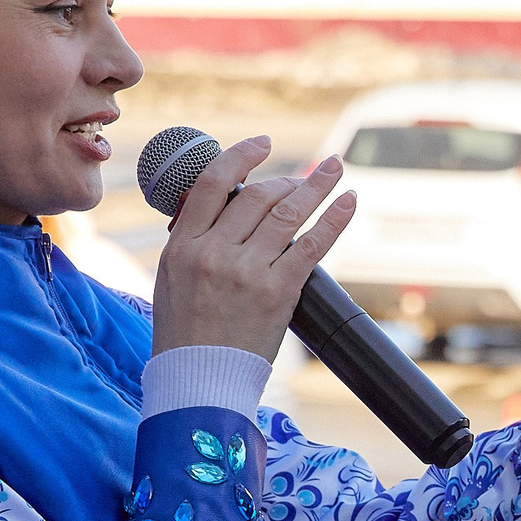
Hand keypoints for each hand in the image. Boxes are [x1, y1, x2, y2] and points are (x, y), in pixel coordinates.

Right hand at [150, 138, 355, 360]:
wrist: (199, 377)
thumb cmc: (185, 332)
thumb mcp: (171, 277)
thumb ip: (193, 240)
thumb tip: (222, 208)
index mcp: (183, 244)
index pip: (212, 183)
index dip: (241, 155)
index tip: (263, 144)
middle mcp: (214, 251)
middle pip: (257, 196)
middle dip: (287, 180)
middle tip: (308, 175)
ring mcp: (247, 271)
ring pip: (287, 213)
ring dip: (316, 186)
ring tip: (335, 169)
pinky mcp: (277, 291)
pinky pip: (311, 245)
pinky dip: (333, 219)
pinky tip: (348, 201)